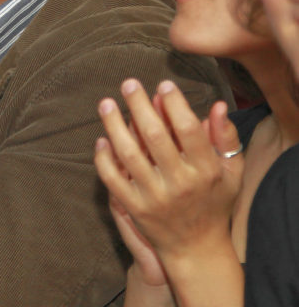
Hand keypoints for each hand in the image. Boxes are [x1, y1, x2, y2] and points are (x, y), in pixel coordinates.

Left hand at [94, 79, 241, 263]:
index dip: (175, 104)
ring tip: (106, 103)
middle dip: (139, 106)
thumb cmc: (214, 203)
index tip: (163, 84)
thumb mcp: (231, 173)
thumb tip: (217, 105)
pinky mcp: (134, 208)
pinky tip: (101, 139)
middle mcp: (180, 183)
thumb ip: (225, 138)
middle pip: (155, 137)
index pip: (188, 130)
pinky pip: (113, 179)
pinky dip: (103, 158)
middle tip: (128, 84)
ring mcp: (154, 197)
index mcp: (206, 171)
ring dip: (113, 126)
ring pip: (128, 154)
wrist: (196, 248)